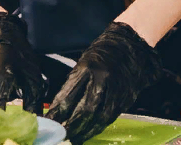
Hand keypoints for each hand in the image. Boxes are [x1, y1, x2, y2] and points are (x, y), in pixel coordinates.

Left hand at [46, 22, 161, 142]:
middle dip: (70, 126)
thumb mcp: (84, 63)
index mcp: (88, 69)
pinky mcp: (125, 98)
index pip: (68, 97)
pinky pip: (109, 117)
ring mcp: (115, 90)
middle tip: (60, 134)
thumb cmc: (103, 52)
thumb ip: (73, 84)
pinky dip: (98, 127)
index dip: (57, 113)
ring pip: (98, 117)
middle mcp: (102, 81)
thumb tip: (59, 107)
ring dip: (84, 131)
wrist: (131, 45)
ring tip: (73, 138)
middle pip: (84, 111)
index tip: (48, 122)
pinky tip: (89, 132)